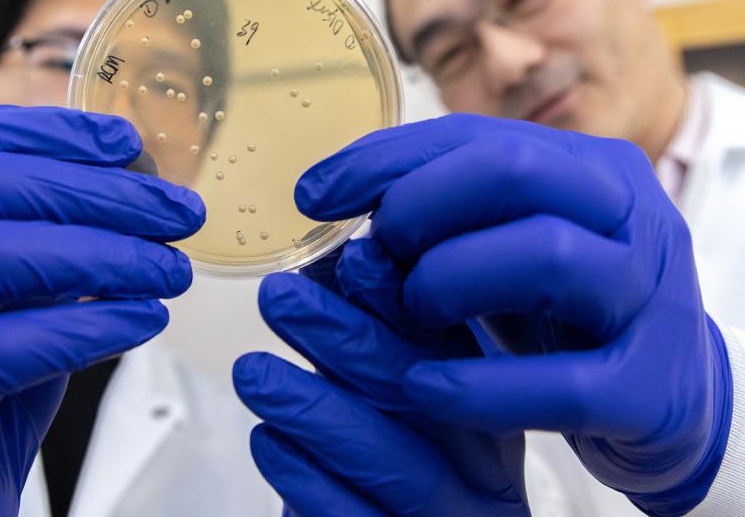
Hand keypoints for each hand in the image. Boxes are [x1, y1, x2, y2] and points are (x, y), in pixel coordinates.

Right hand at [0, 106, 203, 515]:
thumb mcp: (7, 303)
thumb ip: (44, 243)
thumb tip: (136, 184)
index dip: (47, 129)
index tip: (125, 141)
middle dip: (101, 193)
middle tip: (178, 213)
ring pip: (0, 252)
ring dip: (110, 254)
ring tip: (171, 270)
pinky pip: (14, 344)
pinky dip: (97, 326)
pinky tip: (144, 321)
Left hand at [233, 239, 528, 515]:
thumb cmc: (394, 486)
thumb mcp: (396, 408)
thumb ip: (376, 344)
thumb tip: (338, 262)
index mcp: (492, 420)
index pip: (455, 348)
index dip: (403, 301)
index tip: (356, 257)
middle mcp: (485, 477)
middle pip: (427, 398)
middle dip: (348, 339)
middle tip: (281, 298)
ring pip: (395, 463)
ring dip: (317, 409)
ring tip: (253, 371)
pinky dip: (306, 477)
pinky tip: (268, 441)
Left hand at [295, 115, 731, 516]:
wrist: (675, 402)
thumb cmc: (569, 316)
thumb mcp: (511, 248)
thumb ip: (447, 217)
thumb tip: (334, 199)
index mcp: (594, 170)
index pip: (477, 135)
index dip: (384, 159)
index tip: (314, 193)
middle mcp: (634, 218)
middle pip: (516, 171)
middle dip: (421, 203)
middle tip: (376, 250)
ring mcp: (653, 299)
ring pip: (546, 256)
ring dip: (450, 278)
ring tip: (410, 311)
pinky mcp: (652, 385)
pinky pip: (564, 383)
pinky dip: (481, 387)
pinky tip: (424, 388)